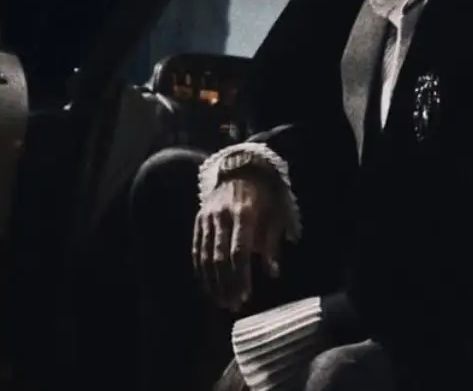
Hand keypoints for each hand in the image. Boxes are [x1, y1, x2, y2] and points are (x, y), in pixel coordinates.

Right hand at [192, 173, 286, 310]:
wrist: (241, 168)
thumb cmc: (265, 195)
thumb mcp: (276, 214)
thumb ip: (272, 244)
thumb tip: (273, 273)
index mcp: (245, 214)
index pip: (239, 252)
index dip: (241, 276)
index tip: (244, 296)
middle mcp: (223, 216)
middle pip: (220, 258)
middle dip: (226, 284)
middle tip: (232, 305)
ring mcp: (208, 218)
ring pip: (205, 256)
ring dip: (212, 282)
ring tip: (220, 301)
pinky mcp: (199, 220)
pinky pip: (196, 249)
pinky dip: (200, 270)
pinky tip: (207, 285)